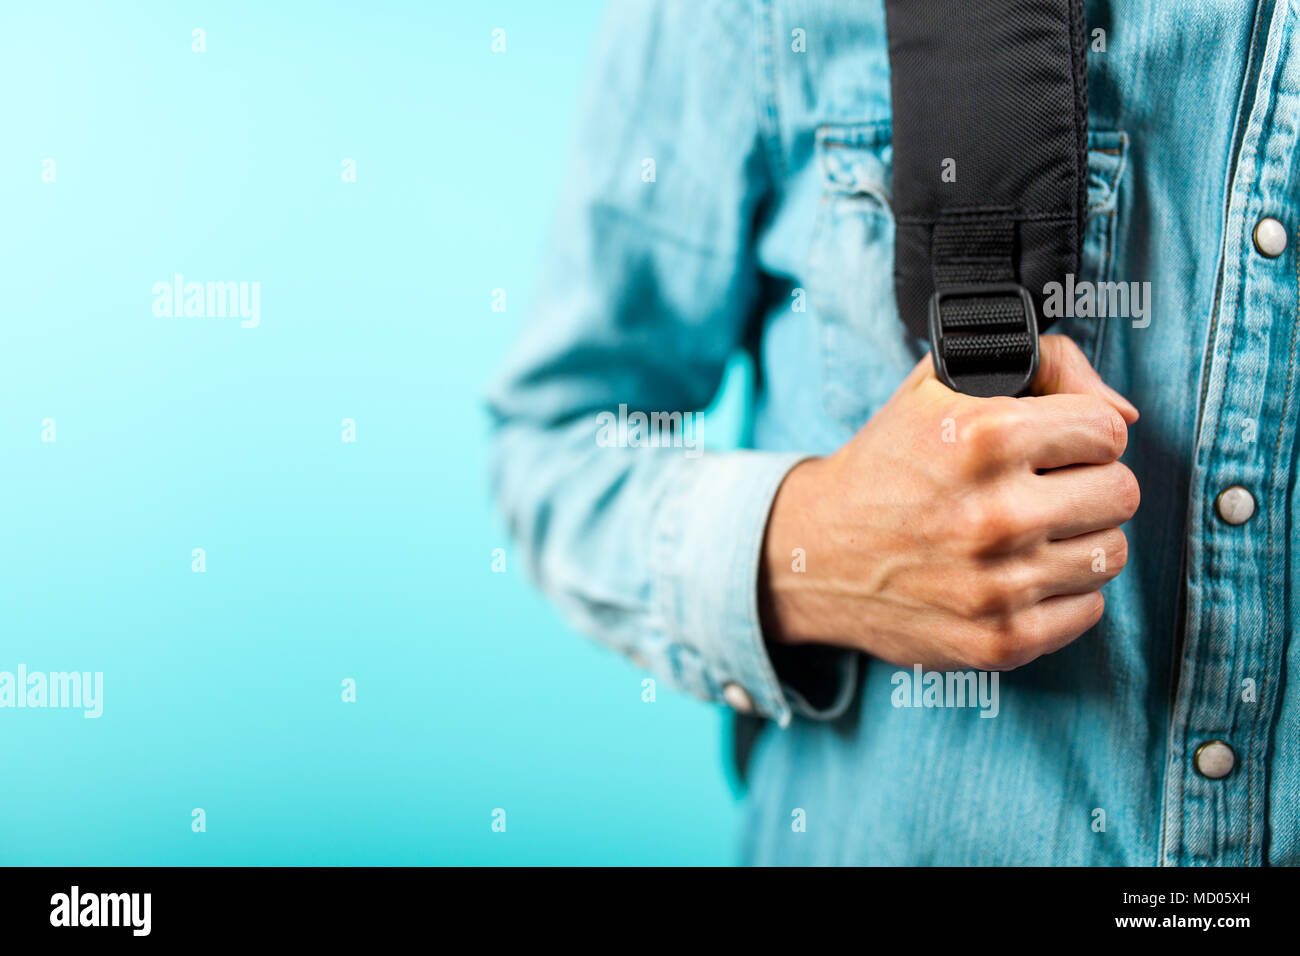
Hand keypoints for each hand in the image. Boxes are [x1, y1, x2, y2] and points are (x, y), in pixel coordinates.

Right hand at [759, 335, 1140, 670]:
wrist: (816, 552)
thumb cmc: (891, 460)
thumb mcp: (945, 383)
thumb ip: (1048, 364)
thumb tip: (1128, 415)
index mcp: (987, 437)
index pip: (1110, 430)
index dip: (1081, 432)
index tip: (1050, 444)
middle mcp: (996, 514)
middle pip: (1122, 493)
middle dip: (1088, 483)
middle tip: (1044, 487)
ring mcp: (998, 585)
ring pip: (1112, 553)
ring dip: (1078, 538)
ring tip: (1029, 530)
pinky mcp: (999, 641)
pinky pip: (1089, 610)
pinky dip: (1062, 592)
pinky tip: (1018, 573)